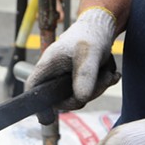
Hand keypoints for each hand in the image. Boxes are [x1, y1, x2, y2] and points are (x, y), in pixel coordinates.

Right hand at [25, 7, 119, 121]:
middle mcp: (54, 73)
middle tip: (102, 81)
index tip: (48, 117)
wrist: (102, 26)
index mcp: (48, 65)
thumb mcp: (89, 54)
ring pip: (77, 97)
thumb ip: (85, 75)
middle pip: (61, 99)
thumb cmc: (90, 36)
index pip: (33, 88)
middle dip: (84, 95)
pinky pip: (88, 92)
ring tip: (108, 73)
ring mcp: (66, 78)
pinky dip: (101, 85)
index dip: (37, 104)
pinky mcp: (79, 79)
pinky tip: (111, 75)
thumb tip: (81, 98)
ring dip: (97, 89)